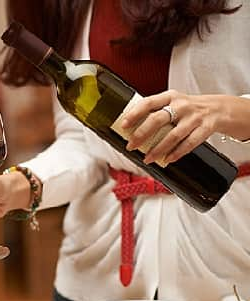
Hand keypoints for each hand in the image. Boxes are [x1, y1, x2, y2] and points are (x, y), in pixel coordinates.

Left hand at [121, 90, 249, 164]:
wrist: (220, 108)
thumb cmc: (189, 108)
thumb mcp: (173, 103)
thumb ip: (156, 111)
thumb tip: (131, 128)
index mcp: (170, 96)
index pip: (148, 103)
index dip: (134, 114)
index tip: (123, 125)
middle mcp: (181, 105)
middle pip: (158, 120)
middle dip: (142, 134)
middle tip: (131, 146)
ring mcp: (194, 116)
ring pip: (173, 135)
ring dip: (158, 149)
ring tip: (147, 158)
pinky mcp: (206, 128)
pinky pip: (189, 143)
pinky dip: (177, 153)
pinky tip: (167, 159)